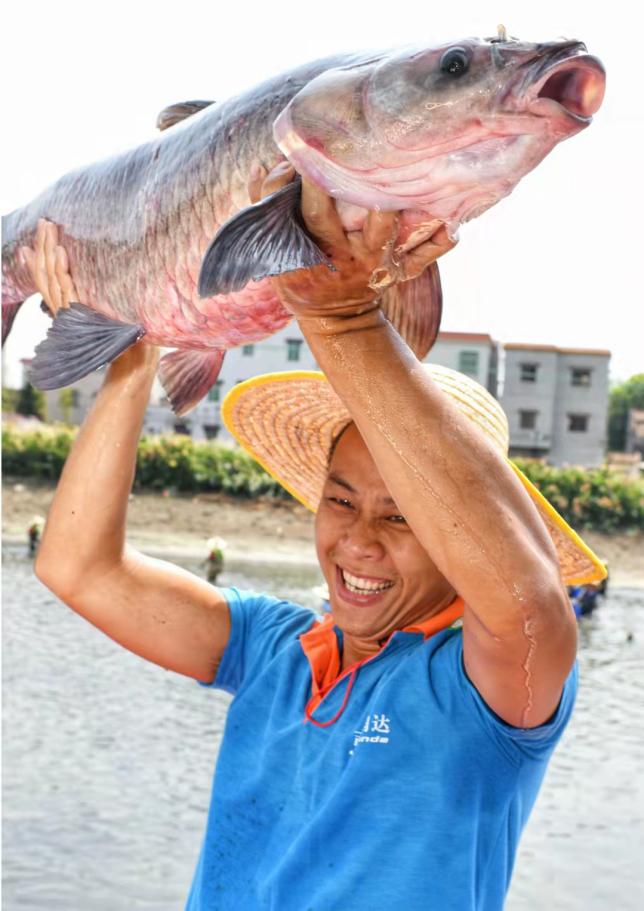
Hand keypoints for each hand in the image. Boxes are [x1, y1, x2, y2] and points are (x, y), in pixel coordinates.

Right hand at [21, 219, 155, 372]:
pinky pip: (68, 290)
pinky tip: (62, 253)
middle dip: (43, 245)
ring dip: (50, 250)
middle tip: (44, 222)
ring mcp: (71, 312)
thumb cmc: (122, 332)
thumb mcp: (105, 308)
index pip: (45, 280)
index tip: (31, 243)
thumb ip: (93, 295)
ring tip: (50, 229)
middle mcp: (64, 309)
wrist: (132, 356)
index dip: (35, 261)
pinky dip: (63, 271)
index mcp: (67, 308)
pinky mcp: (81, 314)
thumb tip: (92, 276)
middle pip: (46, 273)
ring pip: (52, 277)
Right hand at [248, 162, 455, 320]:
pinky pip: (425, 256)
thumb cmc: (303, 275)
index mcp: (313, 245)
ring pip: (388, 231)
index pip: (305, 207)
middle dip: (348, 186)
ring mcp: (375, 262)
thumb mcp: (277, 250)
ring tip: (407, 170)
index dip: (301, 180)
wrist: (335, 320)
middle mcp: (344, 252)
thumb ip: (266, 208)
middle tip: (355, 152)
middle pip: (348, 216)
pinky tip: (450, 219)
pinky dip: (440, 239)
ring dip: (397, 206)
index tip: (306, 153)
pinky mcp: (399, 271)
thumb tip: (262, 164)